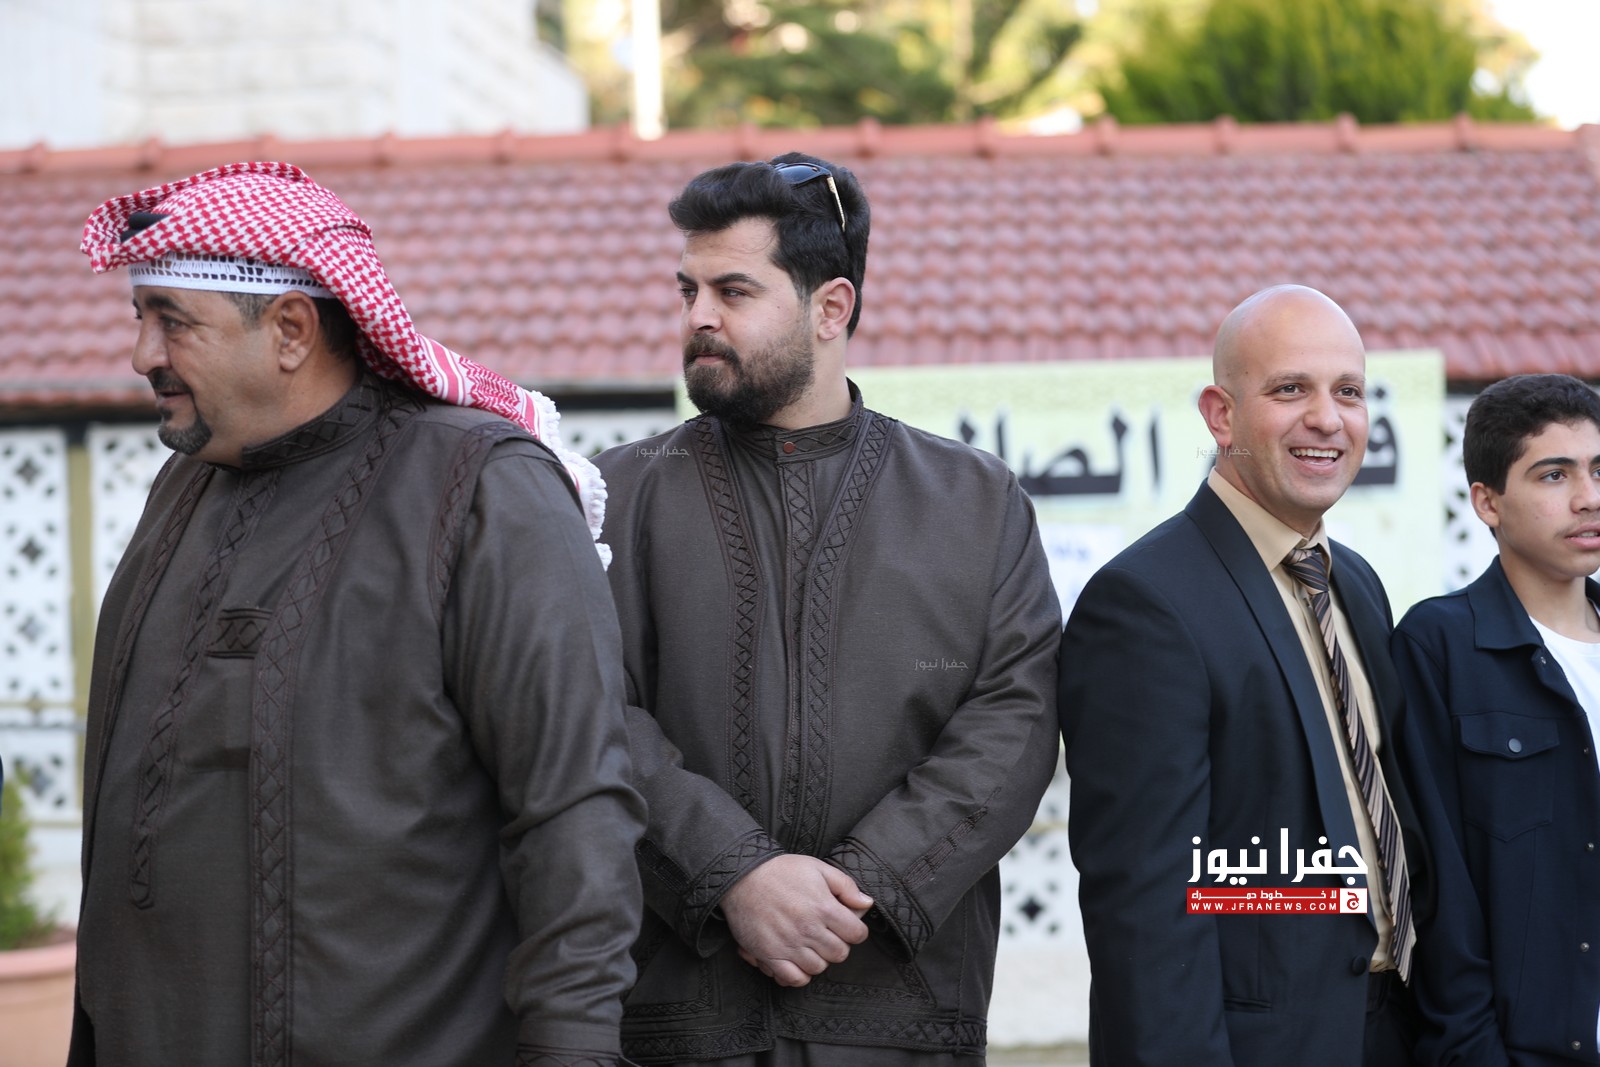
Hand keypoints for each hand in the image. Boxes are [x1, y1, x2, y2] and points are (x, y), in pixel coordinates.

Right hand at [721, 854, 872, 986]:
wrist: (742, 877)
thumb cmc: (782, 870)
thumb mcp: (818, 868)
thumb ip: (846, 886)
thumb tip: (867, 903)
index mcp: (824, 908)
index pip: (857, 935)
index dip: (854, 930)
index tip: (845, 925)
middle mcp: (809, 930)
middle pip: (840, 954)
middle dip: (837, 944)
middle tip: (826, 933)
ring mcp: (789, 945)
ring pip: (818, 968)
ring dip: (818, 958)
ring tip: (809, 944)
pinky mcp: (770, 955)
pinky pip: (793, 979)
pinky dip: (798, 974)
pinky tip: (796, 961)